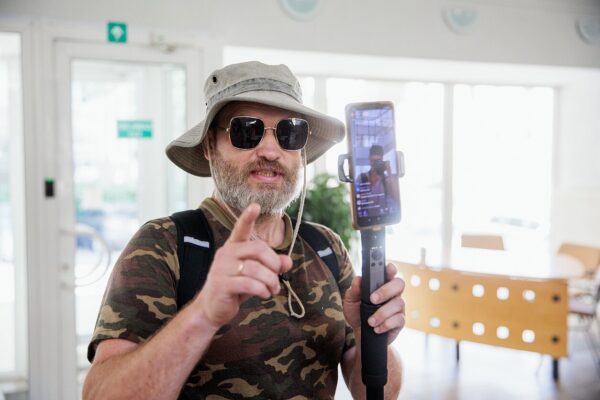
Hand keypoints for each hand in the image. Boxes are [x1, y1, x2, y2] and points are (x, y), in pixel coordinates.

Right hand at [193, 203, 291, 328]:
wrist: (212, 308)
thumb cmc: (235, 288)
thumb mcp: (256, 275)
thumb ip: (271, 266)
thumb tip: (288, 261)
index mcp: (233, 247)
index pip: (241, 229)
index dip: (248, 217)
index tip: (256, 206)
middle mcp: (226, 254)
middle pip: (258, 249)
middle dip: (274, 264)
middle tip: (278, 278)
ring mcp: (221, 268)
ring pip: (256, 268)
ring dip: (270, 281)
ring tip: (273, 290)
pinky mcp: (221, 284)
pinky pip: (249, 283)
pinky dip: (262, 290)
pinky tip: (265, 294)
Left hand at [343, 263, 405, 344]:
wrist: (359, 332)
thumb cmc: (357, 312)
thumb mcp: (351, 301)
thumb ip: (354, 290)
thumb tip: (358, 279)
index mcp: (382, 284)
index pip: (390, 272)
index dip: (391, 268)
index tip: (388, 268)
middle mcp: (393, 293)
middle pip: (399, 284)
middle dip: (386, 290)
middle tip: (372, 299)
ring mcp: (398, 307)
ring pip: (398, 303)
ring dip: (382, 312)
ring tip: (370, 321)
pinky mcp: (400, 321)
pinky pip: (398, 320)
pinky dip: (386, 324)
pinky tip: (376, 328)